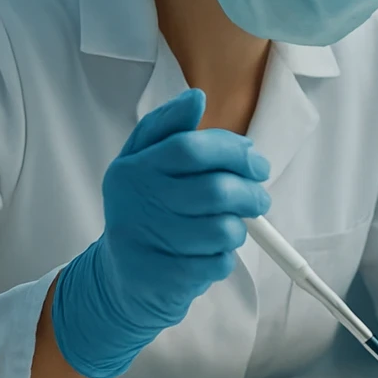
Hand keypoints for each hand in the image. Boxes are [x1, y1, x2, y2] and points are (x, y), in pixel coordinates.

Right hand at [50, 89, 271, 377]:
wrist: (118, 279)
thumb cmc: (143, 210)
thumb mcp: (144, 162)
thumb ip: (169, 127)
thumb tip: (196, 98)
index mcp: (133, 168)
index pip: (190, 148)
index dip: (232, 152)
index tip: (255, 161)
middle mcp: (135, 203)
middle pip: (214, 190)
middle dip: (249, 193)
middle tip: (258, 199)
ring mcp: (148, 243)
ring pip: (222, 230)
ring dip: (237, 229)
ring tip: (229, 228)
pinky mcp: (163, 279)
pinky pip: (217, 263)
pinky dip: (224, 258)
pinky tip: (209, 253)